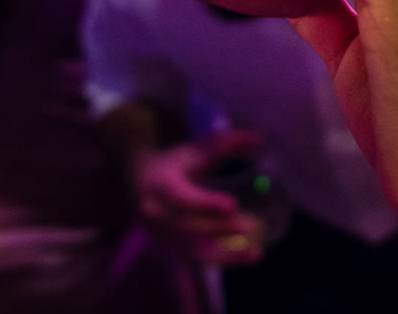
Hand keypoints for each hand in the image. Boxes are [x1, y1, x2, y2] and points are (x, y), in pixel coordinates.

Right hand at [134, 131, 265, 264]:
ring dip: (224, 255)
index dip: (206, 203)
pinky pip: (193, 259)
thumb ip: (225, 143)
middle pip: (188, 226)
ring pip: (192, 250)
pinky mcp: (167, 247)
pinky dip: (219, 260)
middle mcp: (155, 212)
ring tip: (256, 252)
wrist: (137, 179)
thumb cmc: (173, 161)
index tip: (233, 204)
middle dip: (220, 228)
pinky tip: (244, 257)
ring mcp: (159, 233)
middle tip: (252, 225)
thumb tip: (260, 138)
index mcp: (160, 183)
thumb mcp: (195, 149)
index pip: (181, 197)